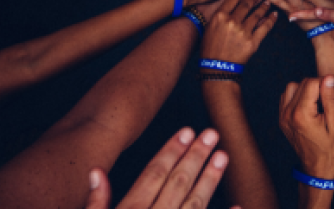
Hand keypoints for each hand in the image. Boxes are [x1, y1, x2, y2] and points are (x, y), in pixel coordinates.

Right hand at [85, 127, 229, 208]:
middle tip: (211, 134)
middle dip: (195, 156)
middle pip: (177, 183)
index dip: (171, 151)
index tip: (186, 131)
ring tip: (223, 156)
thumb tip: (96, 171)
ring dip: (210, 179)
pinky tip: (237, 205)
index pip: (154, 174)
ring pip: (194, 204)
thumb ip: (95, 203)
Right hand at [201, 0, 277, 64]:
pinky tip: (274, 14)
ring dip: (264, 6)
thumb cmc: (211, 47)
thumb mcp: (211, 27)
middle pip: (247, 4)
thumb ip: (222, 15)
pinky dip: (271, 20)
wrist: (217, 67)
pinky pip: (265, 27)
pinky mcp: (252, 42)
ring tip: (268, 1)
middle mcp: (232, 22)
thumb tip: (235, 4)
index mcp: (220, 16)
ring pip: (257, 14)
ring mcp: (243, 32)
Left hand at [279, 76, 333, 179]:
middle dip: (320, 85)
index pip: (311, 82)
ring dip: (308, 89)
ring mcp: (283, 117)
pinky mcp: (282, 120)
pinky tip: (312, 105)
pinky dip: (299, 96)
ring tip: (323, 100)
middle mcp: (288, 114)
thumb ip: (331, 98)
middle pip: (302, 83)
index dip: (327, 82)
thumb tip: (329, 78)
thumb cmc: (331, 150)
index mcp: (301, 114)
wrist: (318, 170)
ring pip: (292, 88)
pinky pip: (287, 97)